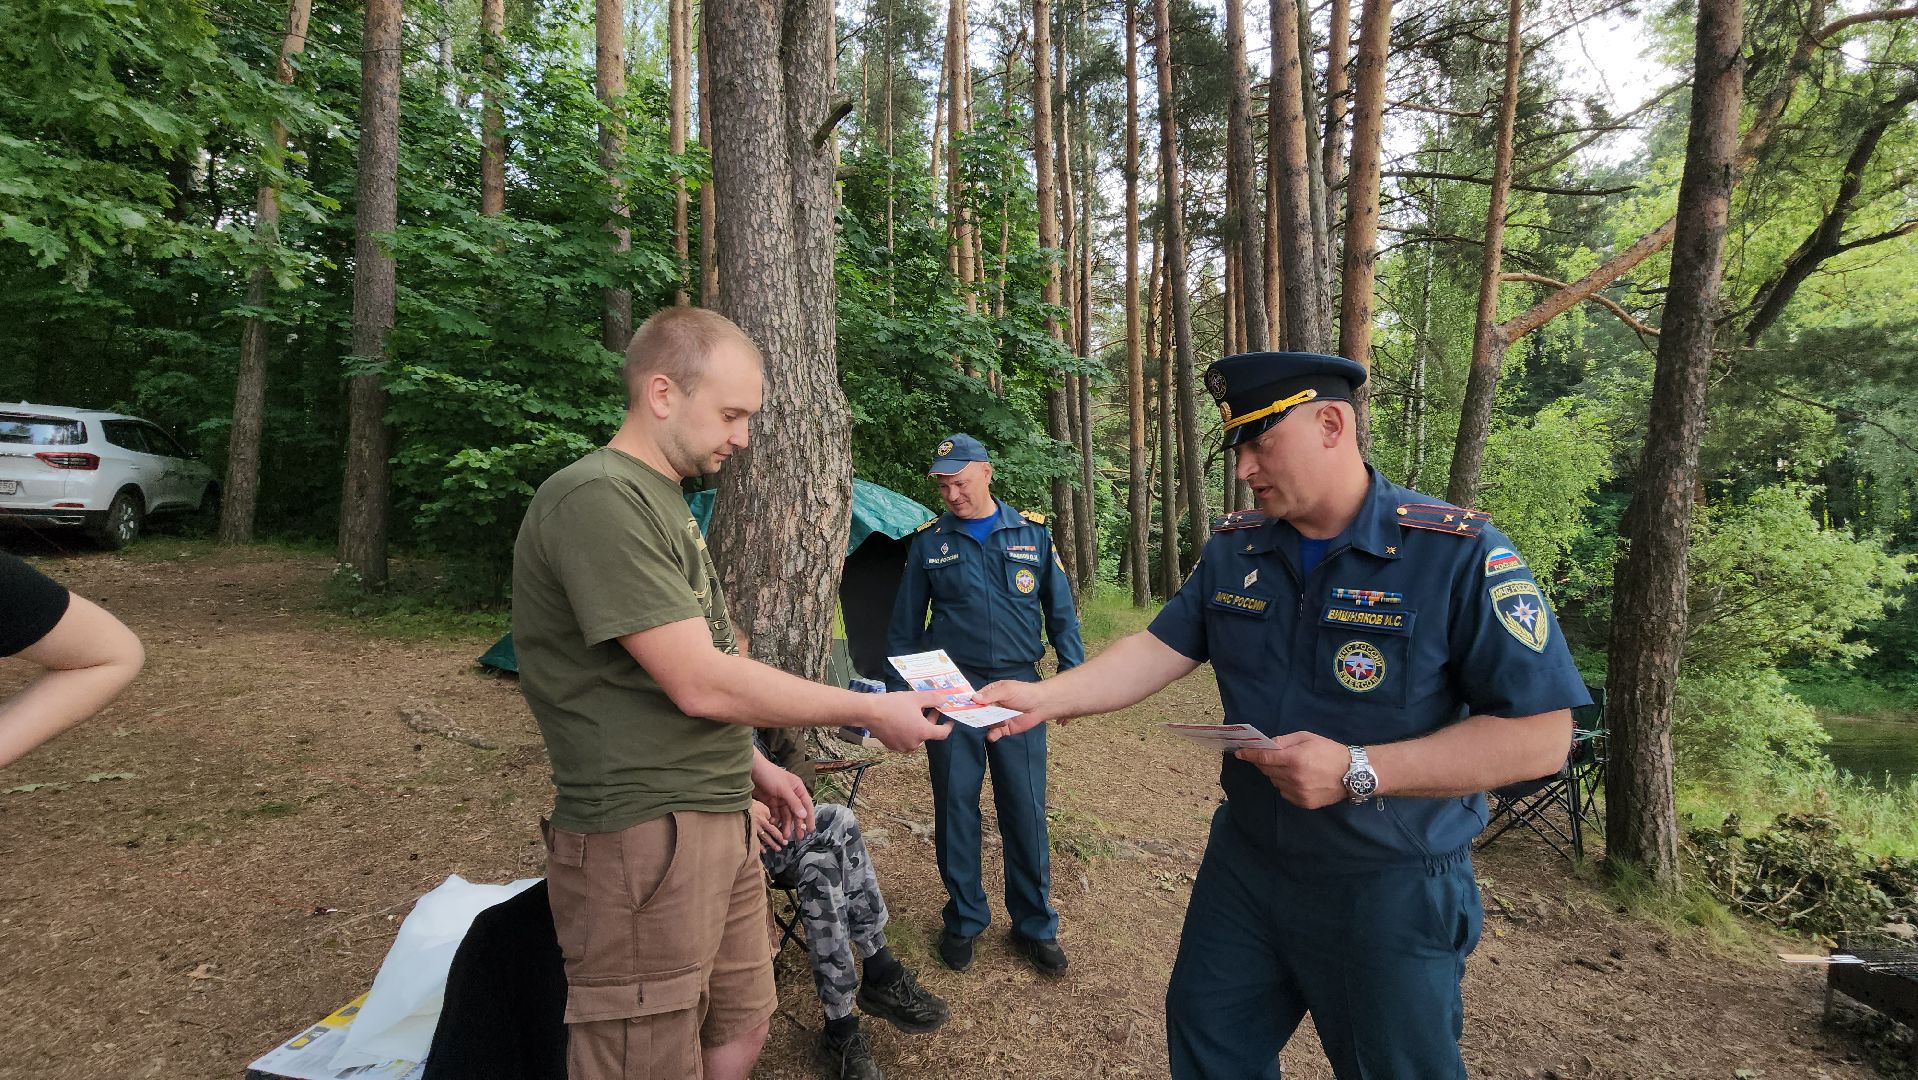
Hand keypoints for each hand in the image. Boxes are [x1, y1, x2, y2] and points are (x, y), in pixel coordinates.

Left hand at [752, 762, 814, 843]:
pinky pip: (776, 814)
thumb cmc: (770, 775)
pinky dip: (775, 820)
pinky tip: (773, 824)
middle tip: (798, 838)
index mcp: (798, 788)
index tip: (810, 830)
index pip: (807, 805)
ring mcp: (781, 799)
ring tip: (785, 836)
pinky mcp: (771, 802)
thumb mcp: (783, 789)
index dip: (809, 818)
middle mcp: (791, 794)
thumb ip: (793, 803)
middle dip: (798, 825)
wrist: (751, 770)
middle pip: (797, 812)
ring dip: (786, 825)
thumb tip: (804, 816)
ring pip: (786, 815)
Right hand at [863, 689, 952, 752]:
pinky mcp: (892, 747)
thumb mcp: (916, 698)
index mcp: (923, 732)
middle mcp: (915, 743)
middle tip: (929, 709)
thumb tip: (945, 700)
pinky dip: (907, 731)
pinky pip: (905, 739)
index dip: (948, 726)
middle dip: (930, 722)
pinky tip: (901, 720)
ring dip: (918, 726)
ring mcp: (903, 747)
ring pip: (916, 736)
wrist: (870, 712)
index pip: (942, 733)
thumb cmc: (894, 704)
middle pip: (928, 734)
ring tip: (913, 713)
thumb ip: (934, 699)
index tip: (949, 720)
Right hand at [971, 679, 1060, 742]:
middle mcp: (992, 706)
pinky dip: (992, 735)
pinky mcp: (1005, 729)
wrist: (1041, 705)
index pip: (976, 699)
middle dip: (974, 716)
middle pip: (978, 713)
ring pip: (985, 724)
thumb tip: (974, 698)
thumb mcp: (1007, 690)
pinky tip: (993, 735)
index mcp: (991, 694)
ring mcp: (998, 718)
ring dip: (985, 725)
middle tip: (970, 719)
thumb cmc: (1024, 693)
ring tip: (987, 725)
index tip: (959, 708)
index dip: (968, 703)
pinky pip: (995, 733)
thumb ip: (991, 695)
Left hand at [1234, 730, 1351, 808]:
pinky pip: (1284, 792)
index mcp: (1295, 759)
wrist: (1352, 774)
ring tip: (1291, 767)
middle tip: (1271, 756)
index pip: (1264, 757)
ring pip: (1274, 782)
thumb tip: (1266, 744)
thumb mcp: (1307, 738)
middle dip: (1265, 762)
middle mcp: (1294, 777)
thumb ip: (1284, 741)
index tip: (1240, 753)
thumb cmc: (1330, 751)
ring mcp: (1298, 792)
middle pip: (1267, 770)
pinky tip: (1298, 779)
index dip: (1249, 754)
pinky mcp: (1303, 803)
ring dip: (1276, 774)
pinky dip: (1285, 785)